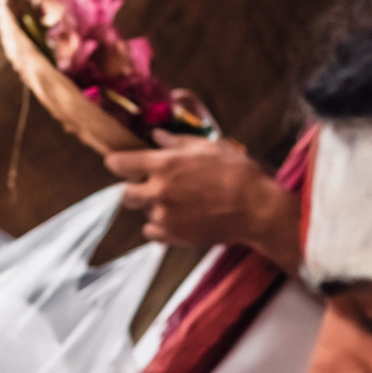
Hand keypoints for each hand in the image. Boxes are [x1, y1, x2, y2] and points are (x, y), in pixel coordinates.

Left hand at [103, 133, 299, 266]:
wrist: (255, 209)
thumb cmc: (236, 172)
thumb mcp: (209, 146)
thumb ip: (178, 141)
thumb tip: (157, 136)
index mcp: (164, 164)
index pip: (120, 163)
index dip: (116, 162)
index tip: (118, 163)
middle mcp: (158, 191)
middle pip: (125, 194)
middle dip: (134, 189)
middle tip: (151, 185)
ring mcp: (164, 216)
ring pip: (144, 213)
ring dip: (154, 207)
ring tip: (179, 203)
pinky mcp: (173, 236)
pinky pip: (153, 232)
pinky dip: (161, 227)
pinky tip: (179, 219)